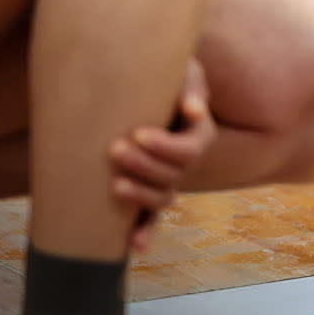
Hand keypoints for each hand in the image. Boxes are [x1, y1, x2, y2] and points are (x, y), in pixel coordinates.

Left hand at [112, 61, 215, 254]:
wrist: (139, 80)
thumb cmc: (164, 71)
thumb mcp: (184, 68)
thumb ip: (192, 85)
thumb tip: (193, 111)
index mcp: (200, 133)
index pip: (190, 150)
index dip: (165, 147)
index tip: (138, 133)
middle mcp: (187, 160)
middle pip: (174, 176)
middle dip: (144, 166)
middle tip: (114, 149)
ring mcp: (168, 177)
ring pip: (163, 199)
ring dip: (141, 197)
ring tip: (113, 185)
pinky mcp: (147, 186)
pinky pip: (152, 215)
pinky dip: (146, 231)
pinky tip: (135, 246)